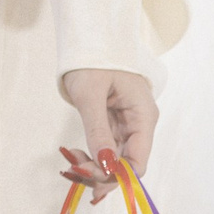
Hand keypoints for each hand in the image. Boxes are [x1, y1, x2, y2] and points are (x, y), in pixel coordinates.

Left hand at [60, 67, 157, 201]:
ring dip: (93, 167)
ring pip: (115, 160)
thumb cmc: (93, 58)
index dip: (117, 176)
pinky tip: (75, 157)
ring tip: (69, 161)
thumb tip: (105, 165)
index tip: (89, 174)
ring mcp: (128, 126)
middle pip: (127, 165)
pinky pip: (106, 149)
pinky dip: (91, 156)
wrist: (91, 37)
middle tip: (72, 169)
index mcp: (143, 116)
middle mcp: (140, 125)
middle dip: (101, 173)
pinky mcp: (115, 124)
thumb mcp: (91, 94)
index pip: (138, 162)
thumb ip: (98, 131)